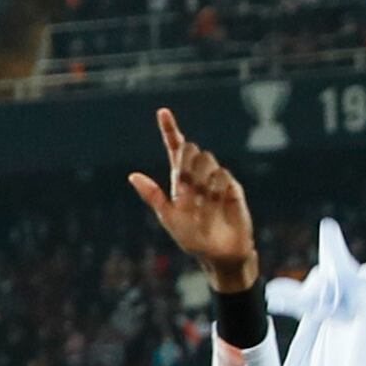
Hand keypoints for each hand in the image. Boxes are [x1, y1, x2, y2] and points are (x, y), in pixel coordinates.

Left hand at [131, 106, 256, 291]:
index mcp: (179, 181)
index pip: (175, 150)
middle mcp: (198, 176)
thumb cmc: (191, 238)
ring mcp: (216, 179)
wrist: (220, 253)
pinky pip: (222, 175)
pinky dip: (216, 189)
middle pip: (191, 151)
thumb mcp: (168, 217)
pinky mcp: (232, 186)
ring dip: (201, 182)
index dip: (170, 130)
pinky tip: (217, 204)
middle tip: (188, 189)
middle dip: (187, 164)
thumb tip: (132, 175)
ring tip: (204, 204)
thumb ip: (153, 195)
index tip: (162, 111)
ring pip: (207, 161)